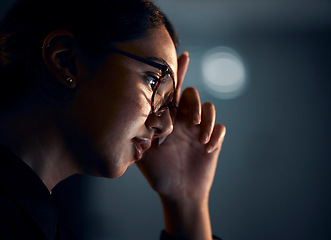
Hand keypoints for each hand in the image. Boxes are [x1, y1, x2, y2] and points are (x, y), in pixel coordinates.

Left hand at [136, 52, 225, 201]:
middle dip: (193, 103)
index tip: (183, 55)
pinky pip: (220, 128)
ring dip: (206, 120)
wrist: (178, 192)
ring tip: (199, 139)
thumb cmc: (159, 174)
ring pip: (209, 108)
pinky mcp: (212, 140)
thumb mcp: (143, 155)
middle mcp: (184, 120)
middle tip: (190, 119)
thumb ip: (137, 136)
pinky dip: (215, 135)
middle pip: (193, 95)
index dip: (178, 73)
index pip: (173, 92)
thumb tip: (128, 118)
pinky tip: (207, 149)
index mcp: (168, 120)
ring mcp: (198, 130)